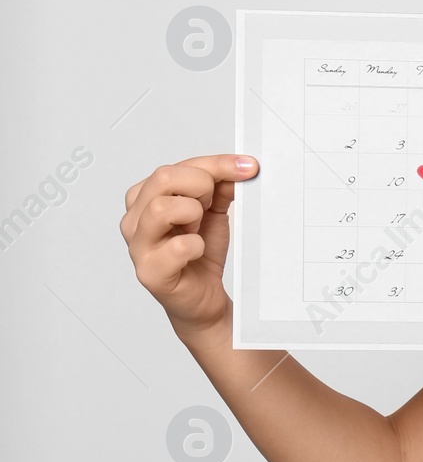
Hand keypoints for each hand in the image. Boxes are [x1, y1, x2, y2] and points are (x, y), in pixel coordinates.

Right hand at [120, 154, 258, 335]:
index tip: (247, 167)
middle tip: (211, 205)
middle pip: (163, 178)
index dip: (216, 164)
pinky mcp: (151, 273)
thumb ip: (219, 187)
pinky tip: (198, 250)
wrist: (203, 297)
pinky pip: (176, 247)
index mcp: (145, 199)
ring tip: (199, 229)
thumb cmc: (200, 253)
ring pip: (160, 208)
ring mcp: (139, 246)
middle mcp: (135, 219)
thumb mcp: (213, 212)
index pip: (175, 167)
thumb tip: (238, 167)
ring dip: (193, 213)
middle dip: (200, 186)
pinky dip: (195, 245)